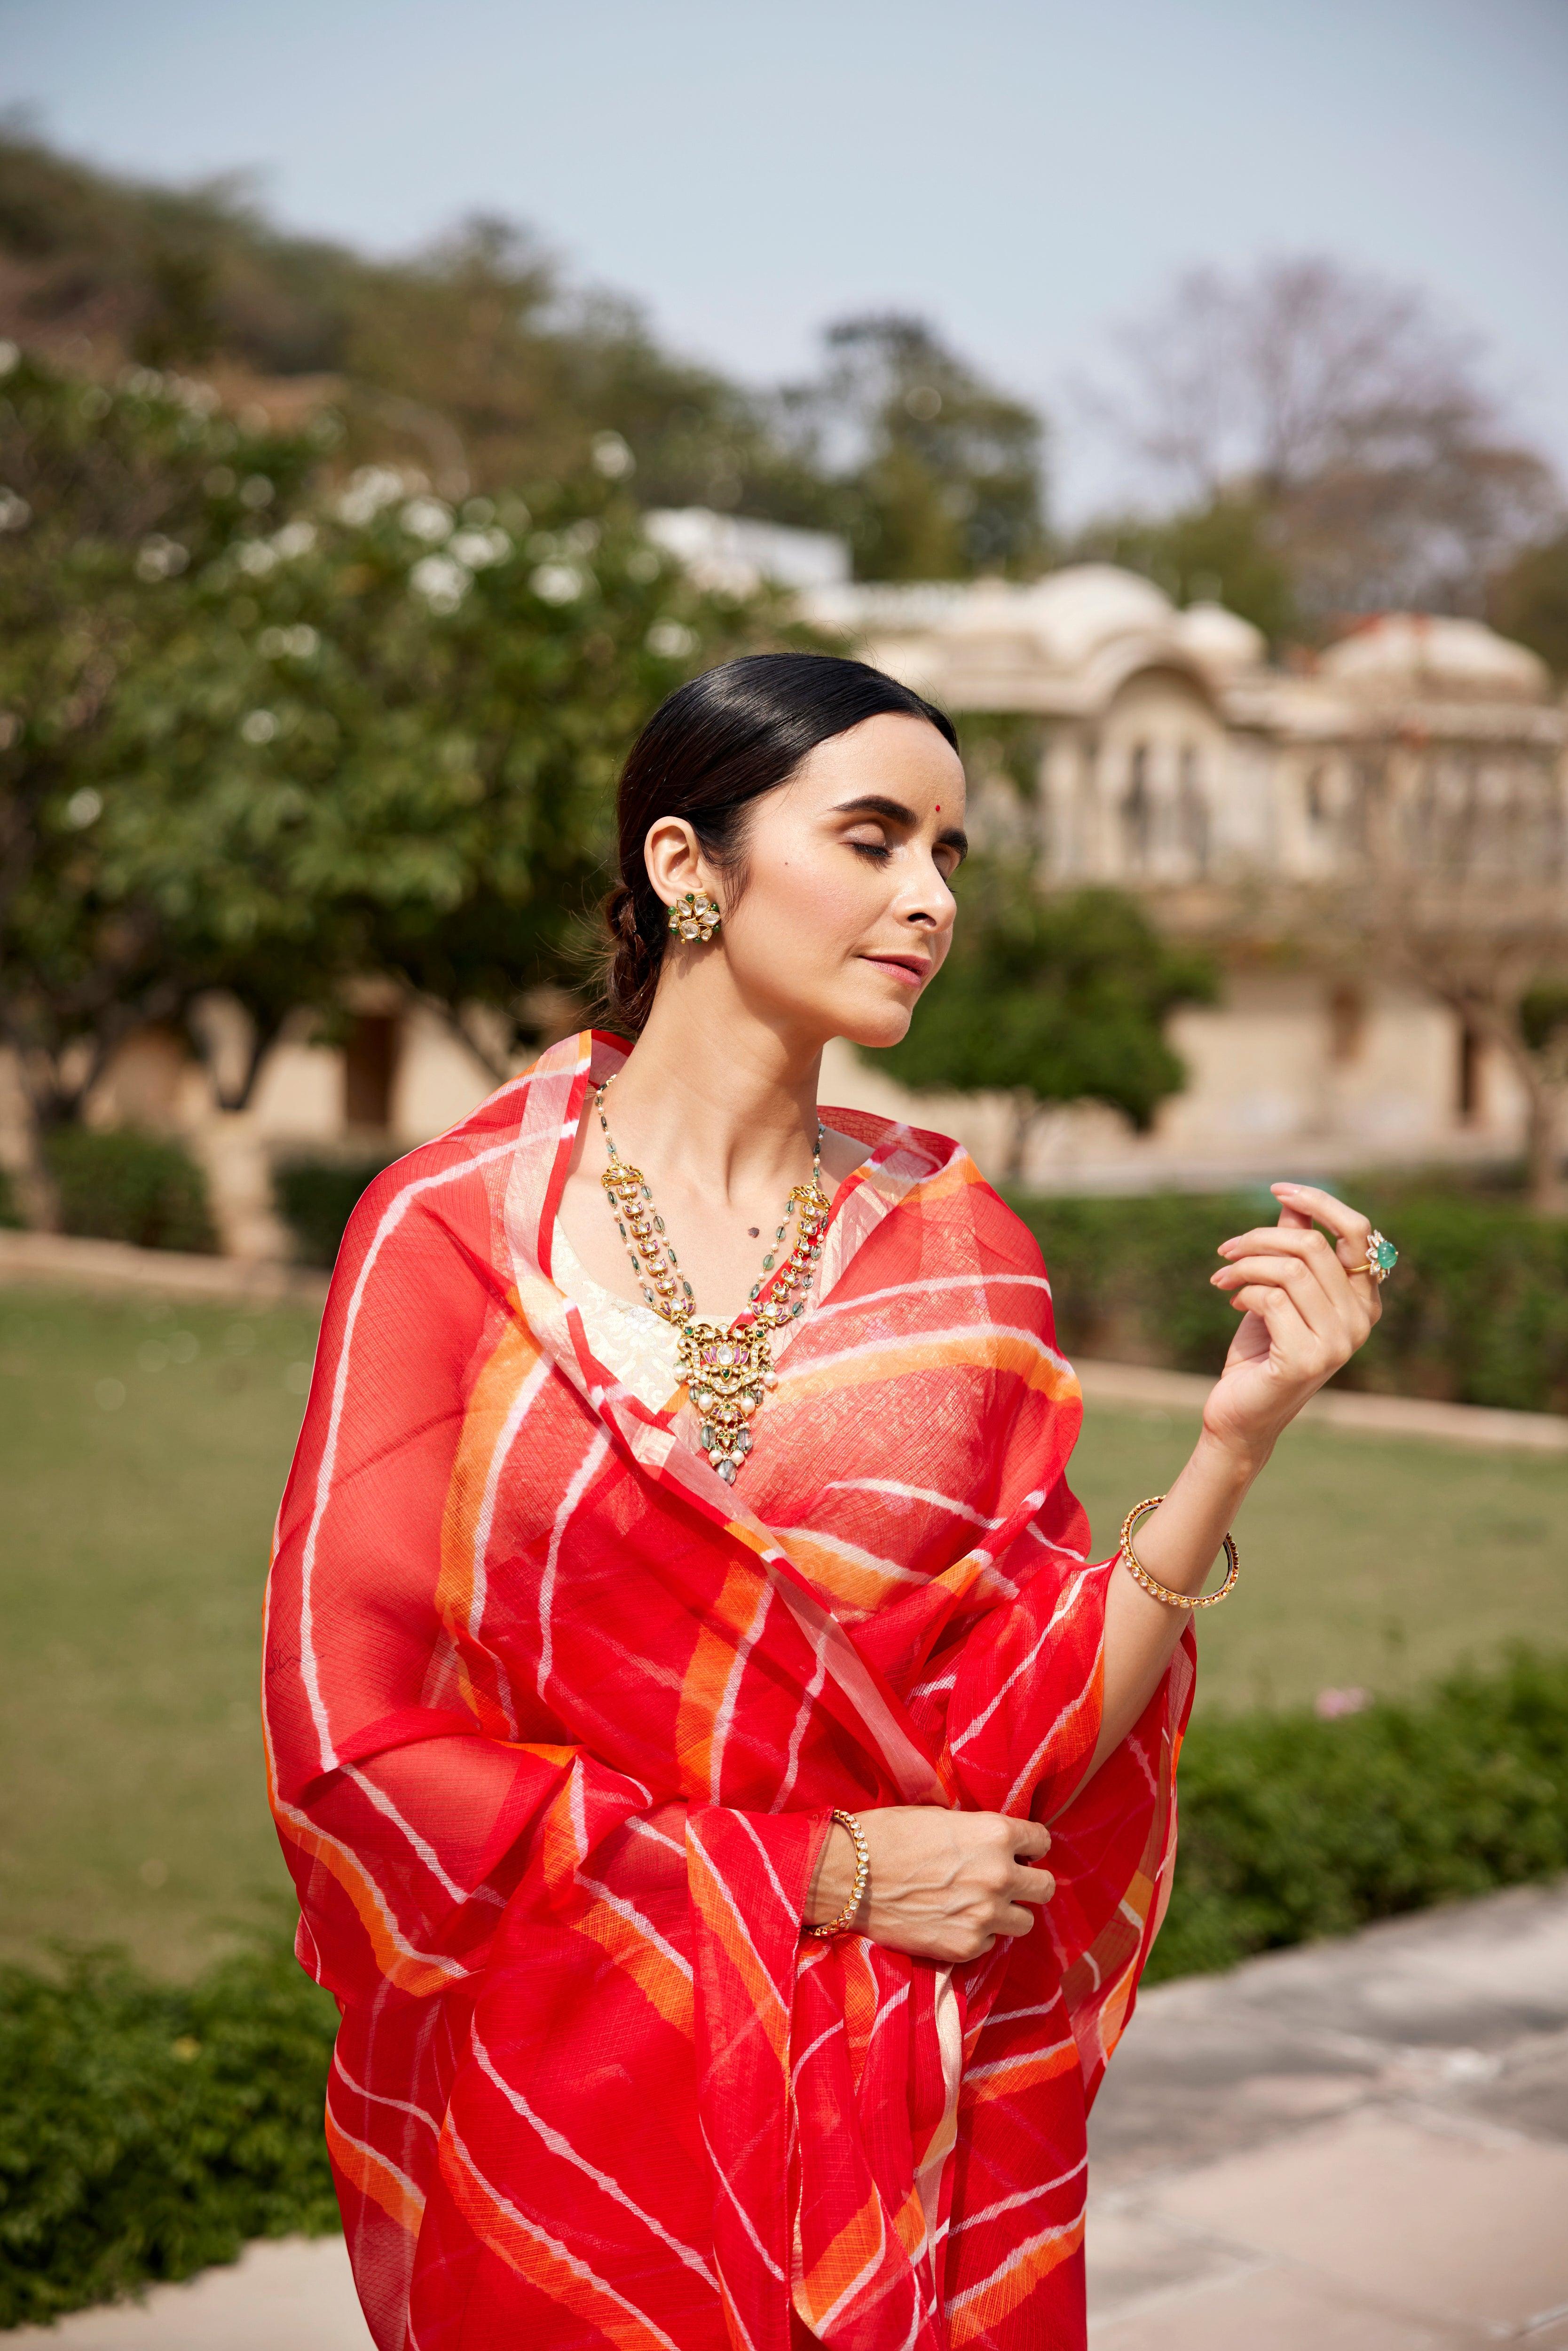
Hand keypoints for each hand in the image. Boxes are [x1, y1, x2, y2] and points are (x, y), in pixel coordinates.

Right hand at [804, 1806, 1053, 1963]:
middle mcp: (1000, 1876)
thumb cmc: (889, 1834)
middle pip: (1045, 1888)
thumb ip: (978, 1833)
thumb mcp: (941, 1817)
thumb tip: (996, 1844)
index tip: (1019, 1850)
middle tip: (1005, 1880)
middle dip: (1029, 1882)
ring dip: (1008, 1913)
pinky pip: (991, 1943)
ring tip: (980, 1905)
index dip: (1030, 1845)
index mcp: (996, 1834)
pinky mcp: (965, 1947)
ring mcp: (985, 1917)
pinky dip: (978, 1934)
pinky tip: (953, 1920)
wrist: (849, 1876)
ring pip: (1025, 1921)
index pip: (1042, 1841)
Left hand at [1203, 1182, 1382, 1463]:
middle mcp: (1361, 1321)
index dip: (1319, 1202)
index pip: (1357, 1231)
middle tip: (1226, 1249)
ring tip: (1222, 1277)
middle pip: (1314, 1246)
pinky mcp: (1308, 1359)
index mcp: (1363, 1300)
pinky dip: (1244, 1291)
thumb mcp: (1278, 1290)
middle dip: (1260, 1238)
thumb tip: (1291, 1200)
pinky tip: (1232, 1301)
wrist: (1241, 1413)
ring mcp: (1339, 1343)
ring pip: (1290, 1270)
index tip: (1277, 1189)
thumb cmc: (1261, 1350)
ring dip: (1245, 1265)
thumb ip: (1291, 1249)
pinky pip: (1272, 1299)